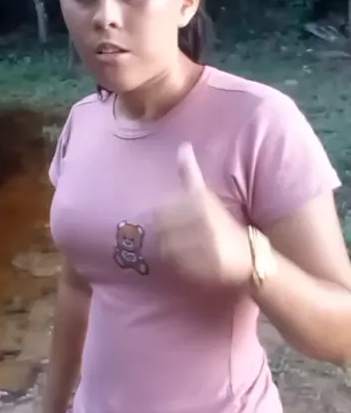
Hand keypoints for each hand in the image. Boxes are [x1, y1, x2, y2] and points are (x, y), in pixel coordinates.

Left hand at [155, 143, 251, 287]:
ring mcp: (207, 243)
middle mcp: (204, 219)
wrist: (251, 256)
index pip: (161, 209)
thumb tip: (183, 146)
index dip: (163, 218)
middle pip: (162, 229)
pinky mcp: (210, 264)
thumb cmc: (223, 223)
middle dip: (166, 235)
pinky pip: (179, 266)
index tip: (174, 223)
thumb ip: (190, 173)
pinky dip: (180, 266)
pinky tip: (192, 263)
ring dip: (172, 251)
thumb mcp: (206, 195)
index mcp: (202, 200)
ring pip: (167, 249)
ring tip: (186, 251)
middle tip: (179, 240)